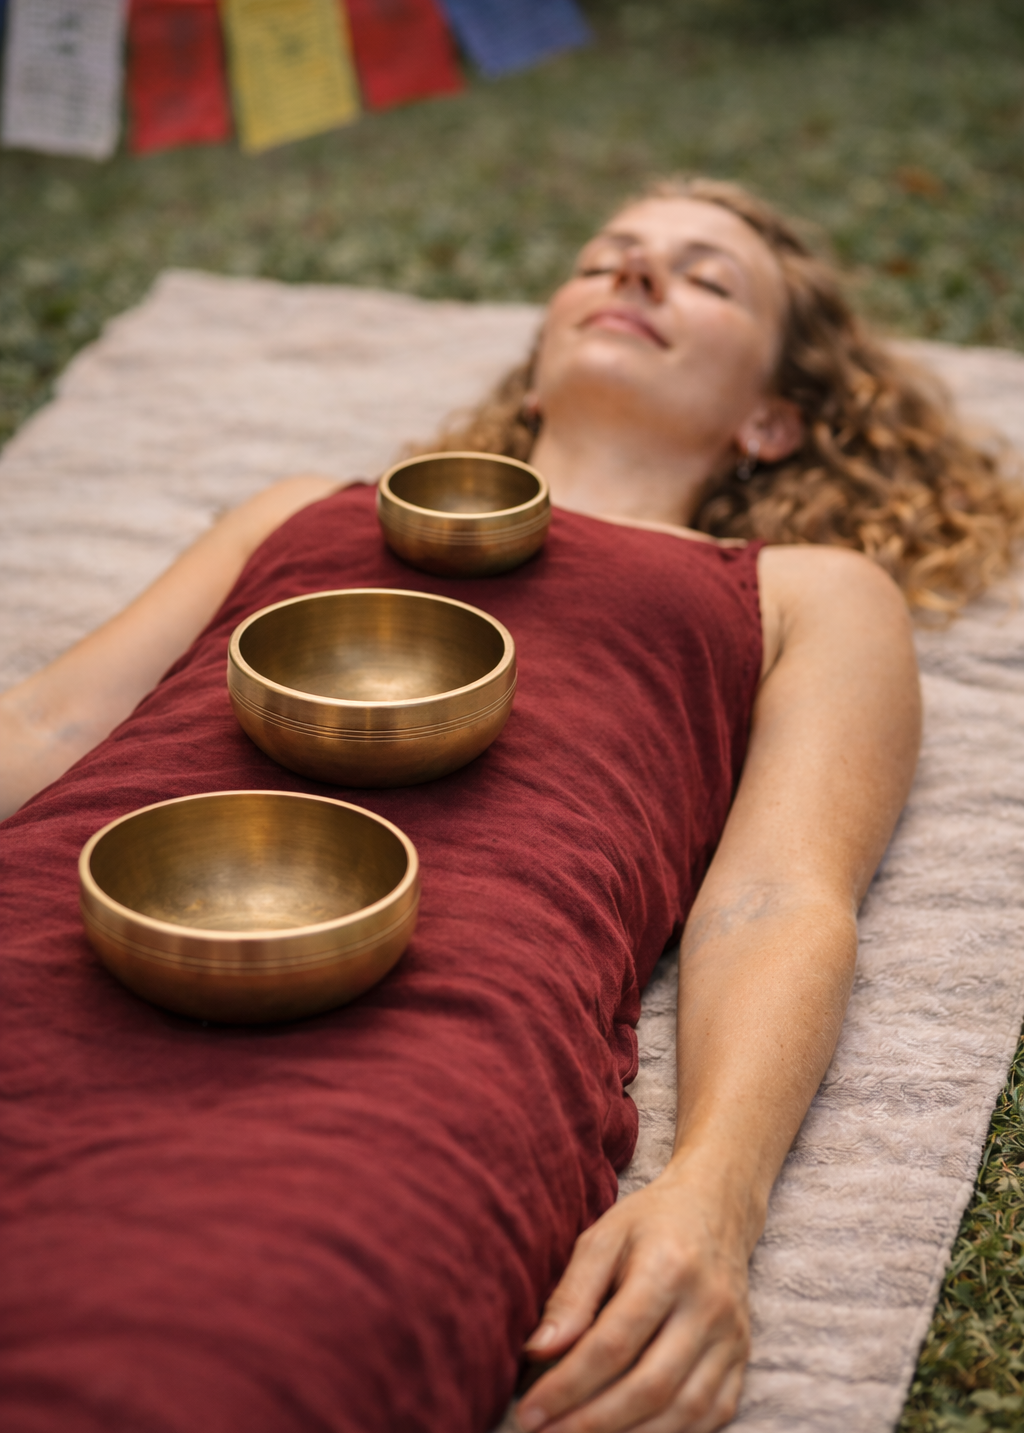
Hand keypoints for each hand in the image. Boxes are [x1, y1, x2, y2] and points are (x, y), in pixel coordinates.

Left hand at [514, 1164, 751, 1432]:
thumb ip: (571, 1295)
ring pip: (684, 1411)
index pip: (613, 1344)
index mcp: (669, 1268)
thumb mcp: (603, 1238)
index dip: (568, 1385)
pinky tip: (630, 1432)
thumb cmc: (649, 1222)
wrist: (716, 1207)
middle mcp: (708, 1307)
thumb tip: (537, 1351)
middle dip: (593, 1422)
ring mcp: (732, 1337)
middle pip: (650, 1387)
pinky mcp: (743, 1358)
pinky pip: (712, 1414)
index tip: (530, 1412)